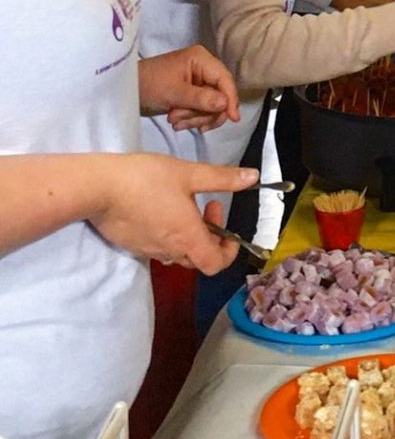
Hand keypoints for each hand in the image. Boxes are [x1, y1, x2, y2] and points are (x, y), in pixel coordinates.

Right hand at [89, 155, 258, 273]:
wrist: (97, 187)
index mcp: (187, 238)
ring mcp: (147, 250)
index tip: (227, 228)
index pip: (215, 265)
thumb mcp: (190, 173)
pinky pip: (157, 246)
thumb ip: (223, 178)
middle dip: (210, 234)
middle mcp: (168, 251)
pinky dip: (168, 232)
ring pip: (178, 251)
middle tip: (207, 204)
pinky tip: (160, 206)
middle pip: (198, 257)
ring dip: (189, 233)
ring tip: (184, 203)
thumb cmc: (147, 179)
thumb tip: (252, 177)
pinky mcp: (130, 244)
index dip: (228, 251)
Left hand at [139, 46, 241, 132]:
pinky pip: (203, 110)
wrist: (124, 92)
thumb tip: (226, 104)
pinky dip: (192, 119)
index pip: (224, 80)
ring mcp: (199, 82)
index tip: (232, 119)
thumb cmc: (147, 85)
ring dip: (195, 118)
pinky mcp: (193, 94)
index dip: (231, 99)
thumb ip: (201, 98)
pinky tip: (177, 123)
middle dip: (203, 112)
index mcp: (201, 59)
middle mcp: (204, 68)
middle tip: (181, 120)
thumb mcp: (174, 93)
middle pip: (220, 96)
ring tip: (174, 121)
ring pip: (212, 106)